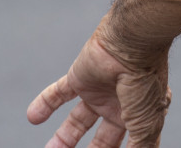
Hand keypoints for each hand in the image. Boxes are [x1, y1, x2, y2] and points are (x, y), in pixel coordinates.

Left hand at [27, 27, 170, 147]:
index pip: (130, 143)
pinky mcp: (79, 78)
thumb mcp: (147, 123)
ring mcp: (99, 91)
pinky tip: (32, 118)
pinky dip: (44, 104)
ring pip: (77, 120)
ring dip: (63, 138)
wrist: (131, 42)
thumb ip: (140, 146)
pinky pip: (57, 94)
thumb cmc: (144, 81)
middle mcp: (120, 104)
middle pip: (101, 138)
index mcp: (141, 115)